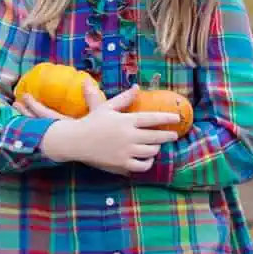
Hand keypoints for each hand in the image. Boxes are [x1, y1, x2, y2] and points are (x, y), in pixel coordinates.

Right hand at [26, 78, 179, 173]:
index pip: (153, 118)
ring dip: (156, 148)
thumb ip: (124, 98)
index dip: (167, 118)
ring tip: (156, 146)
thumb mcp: (107, 107)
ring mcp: (126, 151)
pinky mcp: (121, 164)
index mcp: (126, 120)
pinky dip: (148, 163)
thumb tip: (137, 87)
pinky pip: (142, 166)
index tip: (177, 118)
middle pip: (156, 137)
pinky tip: (147, 159)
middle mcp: (128, 136)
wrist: (75, 141)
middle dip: (168, 136)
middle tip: (174, 135)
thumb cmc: (92, 122)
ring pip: (151, 151)